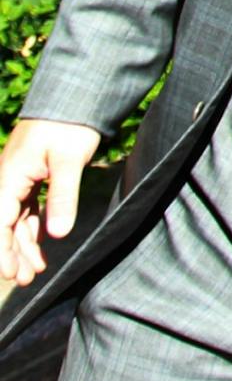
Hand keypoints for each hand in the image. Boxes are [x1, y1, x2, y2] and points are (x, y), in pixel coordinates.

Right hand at [0, 118, 101, 285]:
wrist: (74, 100)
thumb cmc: (70, 126)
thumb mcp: (69, 160)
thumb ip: (63, 196)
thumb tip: (58, 234)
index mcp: (8, 178)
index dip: (1, 251)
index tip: (9, 274)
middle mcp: (6, 181)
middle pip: (2, 226)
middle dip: (10, 255)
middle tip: (24, 280)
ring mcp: (16, 181)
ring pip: (13, 222)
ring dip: (21, 246)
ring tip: (33, 272)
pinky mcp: (29, 179)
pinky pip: (24, 212)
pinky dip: (31, 230)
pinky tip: (41, 247)